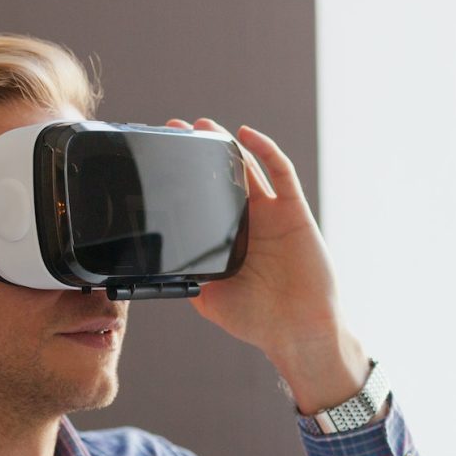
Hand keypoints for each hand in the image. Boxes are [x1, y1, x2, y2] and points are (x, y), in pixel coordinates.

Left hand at [164, 117, 368, 413]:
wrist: (298, 331)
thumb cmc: (258, 321)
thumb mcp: (209, 300)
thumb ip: (188, 277)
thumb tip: (156, 264)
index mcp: (228, 240)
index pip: (204, 200)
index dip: (186, 180)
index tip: (161, 162)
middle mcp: (250, 223)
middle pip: (223, 177)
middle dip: (201, 152)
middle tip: (176, 131)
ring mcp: (272, 214)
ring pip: (249, 168)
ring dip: (227, 144)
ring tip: (203, 125)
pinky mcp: (294, 211)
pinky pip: (281, 173)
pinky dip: (265, 150)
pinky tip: (245, 134)